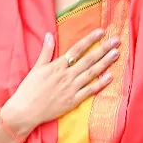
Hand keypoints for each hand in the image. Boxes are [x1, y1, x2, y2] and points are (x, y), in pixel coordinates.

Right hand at [0, 30, 117, 134]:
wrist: (25, 111)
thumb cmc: (29, 89)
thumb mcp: (36, 68)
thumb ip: (46, 51)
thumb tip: (49, 34)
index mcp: (57, 66)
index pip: (77, 49)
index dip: (90, 39)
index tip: (101, 32)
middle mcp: (67, 75)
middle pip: (88, 59)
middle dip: (103, 49)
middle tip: (116, 41)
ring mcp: (71, 88)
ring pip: (92, 73)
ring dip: (105, 63)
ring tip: (116, 54)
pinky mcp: (74, 100)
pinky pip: (90, 91)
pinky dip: (100, 84)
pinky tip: (111, 76)